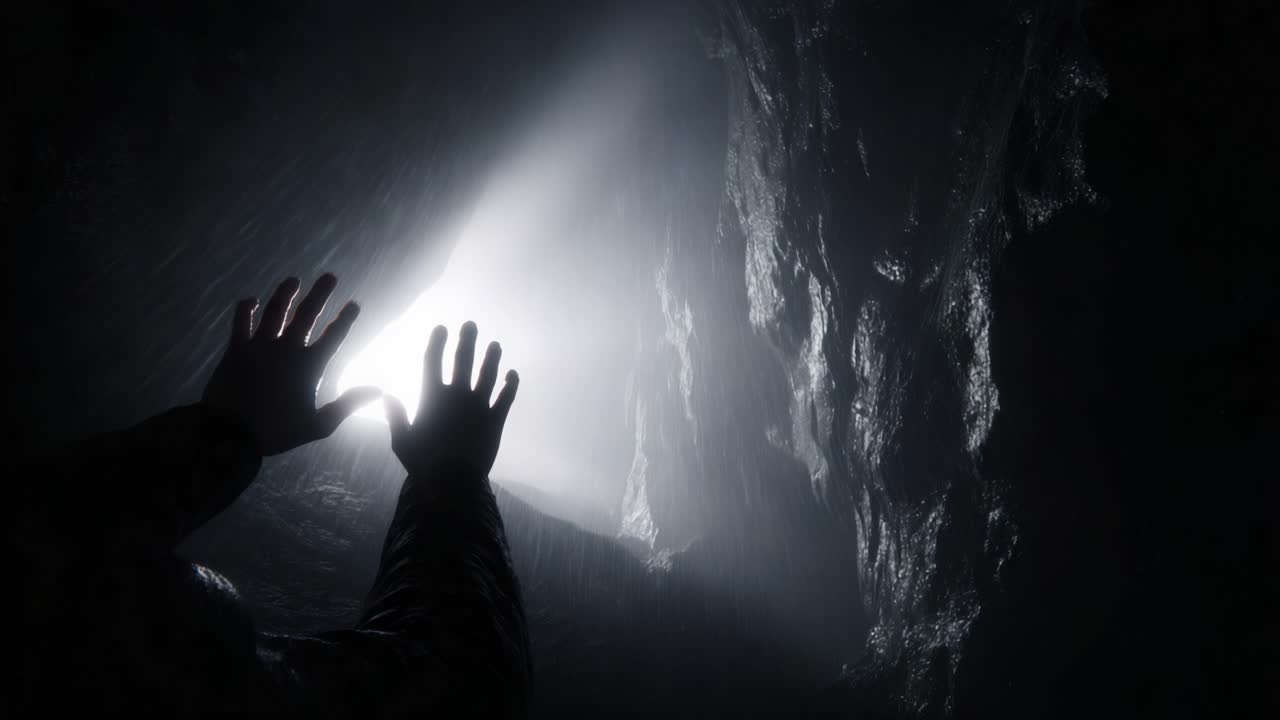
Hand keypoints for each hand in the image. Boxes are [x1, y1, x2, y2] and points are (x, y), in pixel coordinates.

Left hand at [203, 274, 380, 455]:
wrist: (231, 432)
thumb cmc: (278, 431)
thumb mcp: (319, 425)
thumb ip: (349, 404)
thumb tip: (380, 390)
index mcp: (310, 366)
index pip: (334, 336)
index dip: (345, 319)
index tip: (354, 303)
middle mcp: (287, 348)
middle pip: (307, 315)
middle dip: (320, 294)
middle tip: (330, 276)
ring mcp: (260, 346)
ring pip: (275, 311)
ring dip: (285, 294)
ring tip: (293, 280)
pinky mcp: (236, 349)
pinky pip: (241, 322)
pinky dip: (245, 309)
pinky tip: (251, 300)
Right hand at [384, 321, 518, 485]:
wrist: (453, 484)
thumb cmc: (423, 464)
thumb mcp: (401, 441)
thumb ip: (395, 416)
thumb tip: (386, 394)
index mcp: (432, 397)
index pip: (434, 361)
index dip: (437, 342)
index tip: (442, 327)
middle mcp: (457, 396)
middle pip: (463, 360)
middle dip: (467, 340)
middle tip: (471, 325)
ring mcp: (479, 406)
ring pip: (488, 375)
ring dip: (492, 358)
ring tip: (496, 344)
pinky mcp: (495, 420)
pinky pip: (506, 398)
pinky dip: (511, 385)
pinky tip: (513, 374)